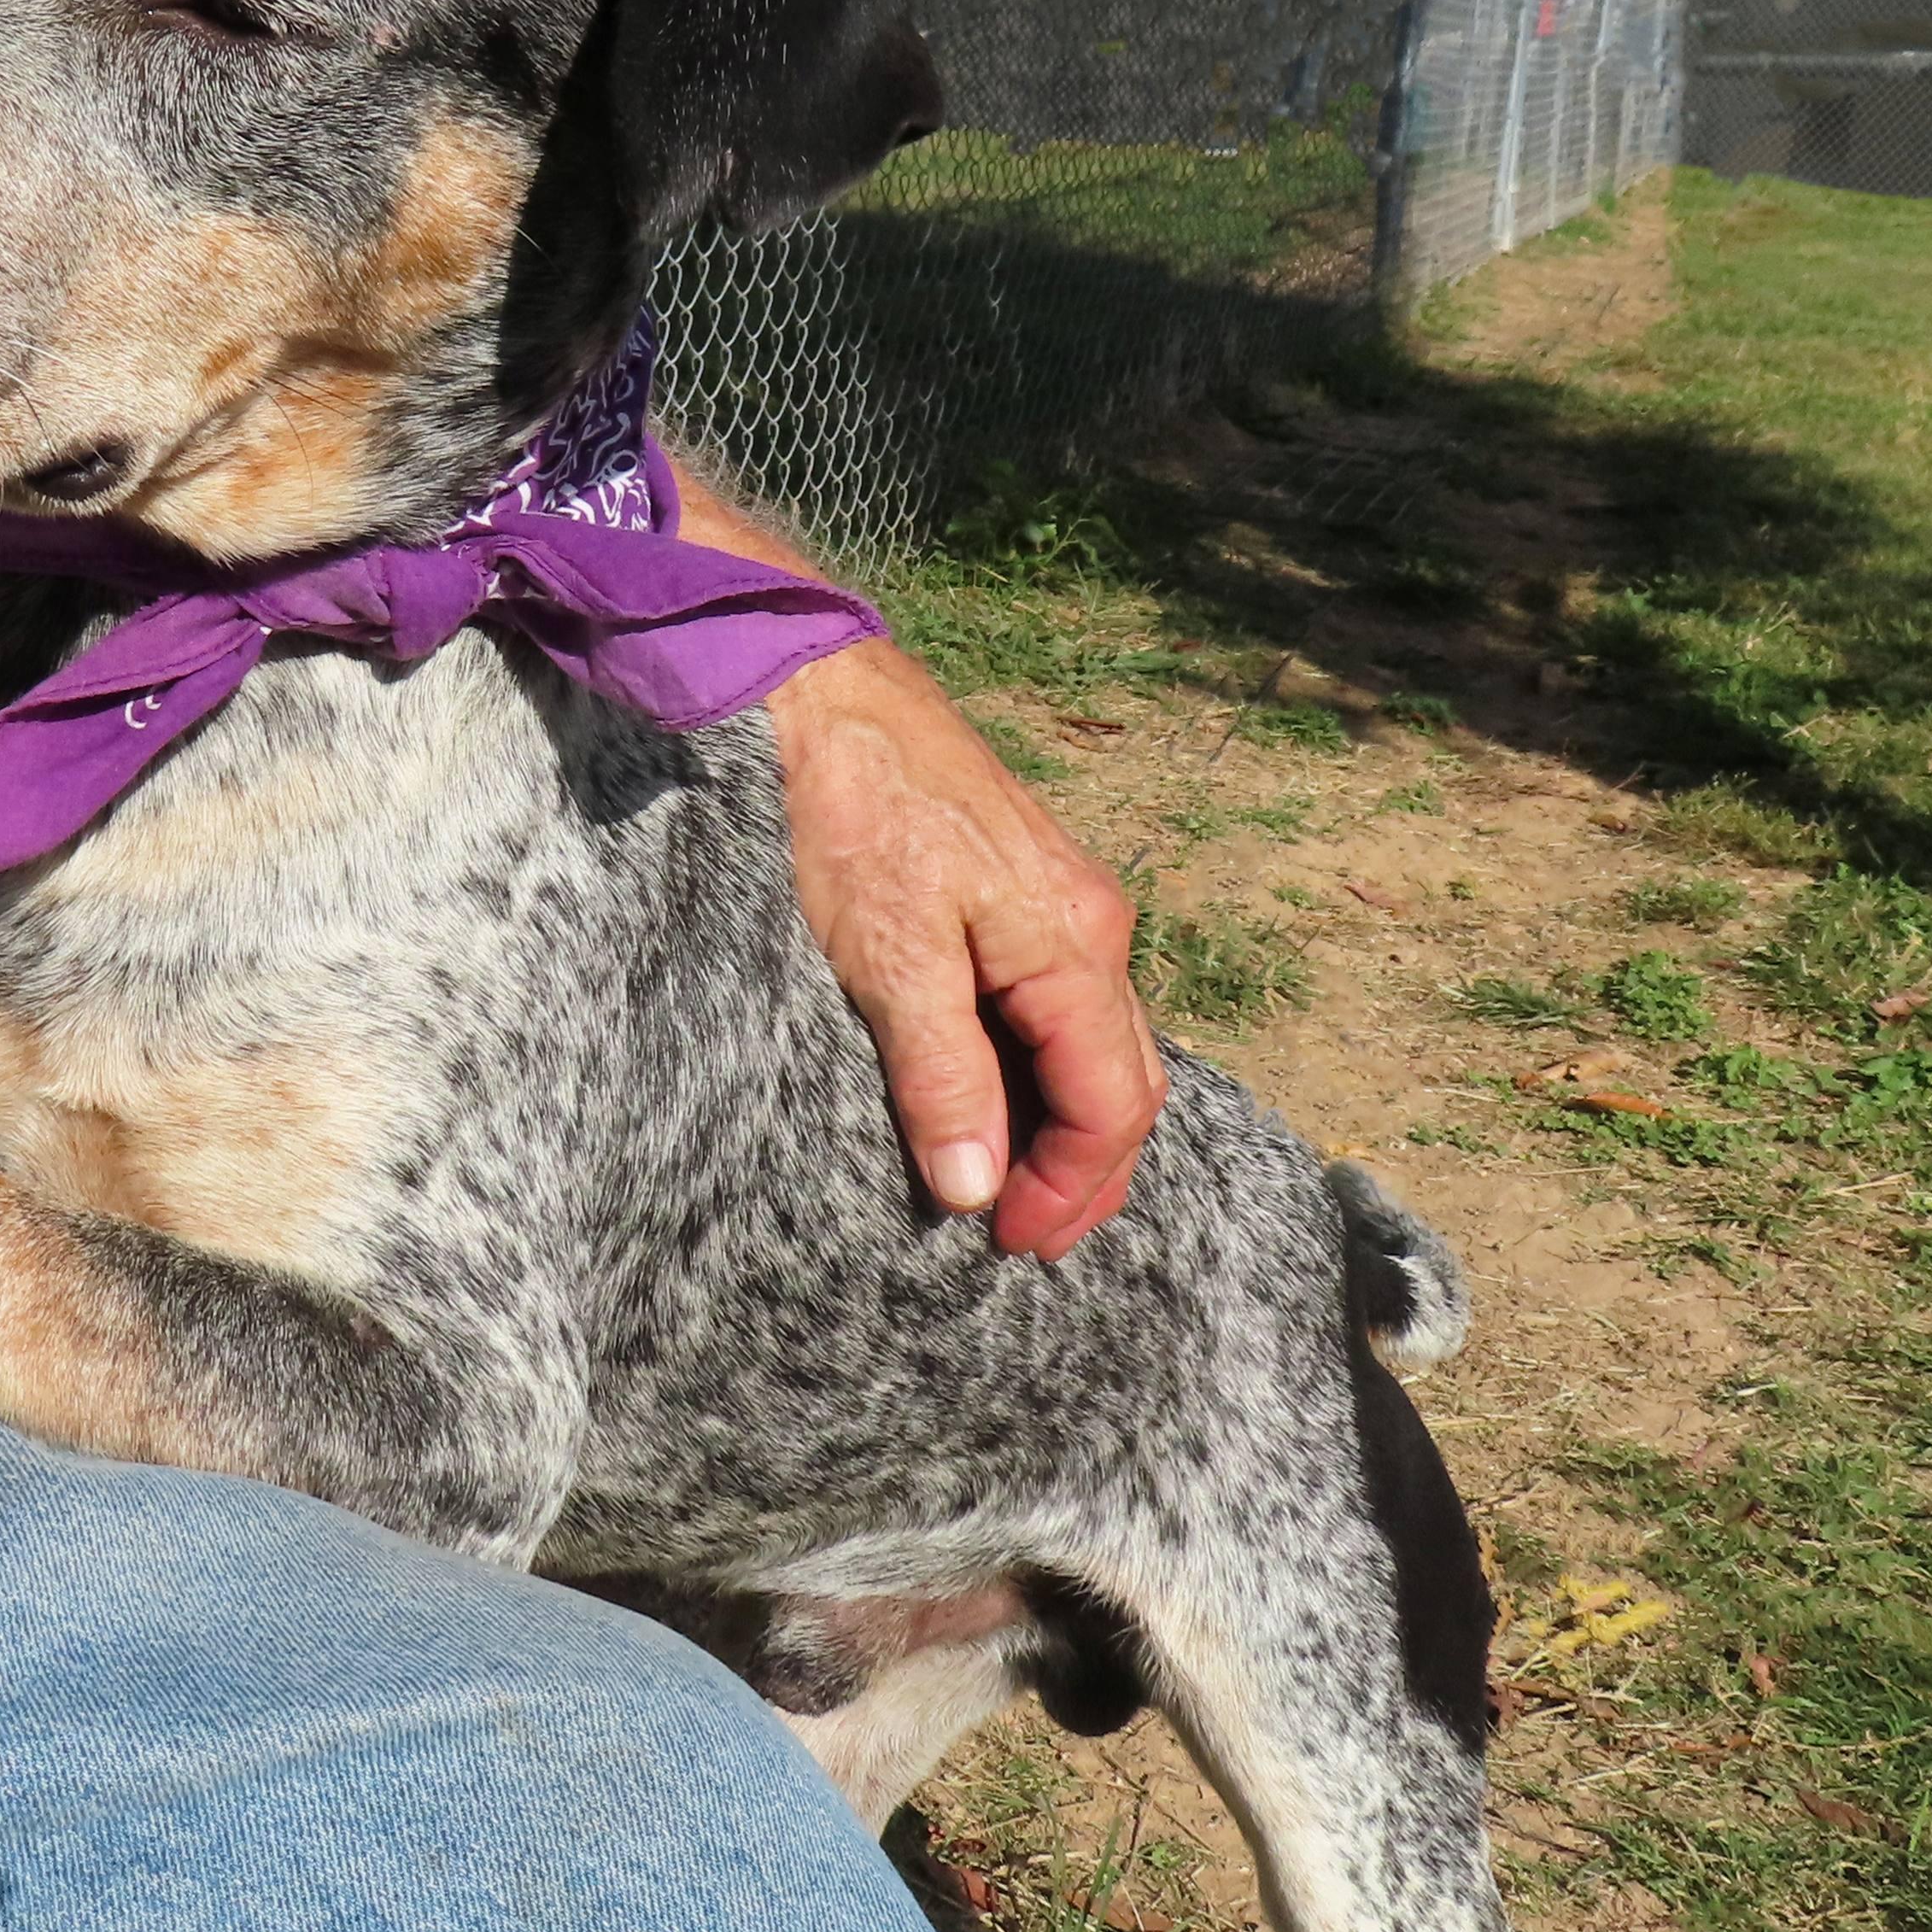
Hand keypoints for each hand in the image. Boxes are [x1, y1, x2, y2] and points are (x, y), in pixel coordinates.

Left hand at [677, 483, 1164, 1255]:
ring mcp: (1056, 897)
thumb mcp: (888, 956)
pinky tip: (990, 1091)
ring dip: (1060, 1118)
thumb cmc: (849, 809)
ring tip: (1003, 1182)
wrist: (811, 687)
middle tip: (1020, 1238)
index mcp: (1075, 943)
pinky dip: (1034, 1063)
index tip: (1012, 1244)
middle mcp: (1089, 921)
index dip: (1071, 1186)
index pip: (1113, 1102)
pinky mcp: (1011, 882)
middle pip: (1121, 1077)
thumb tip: (979, 1187)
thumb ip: (943, 1073)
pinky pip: (1050, 997)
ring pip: (1088, 1037)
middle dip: (1081, 1169)